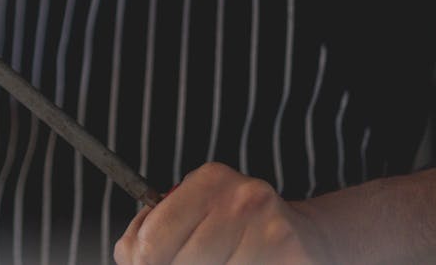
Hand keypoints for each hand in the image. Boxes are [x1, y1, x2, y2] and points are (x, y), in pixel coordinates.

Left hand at [115, 162, 332, 264]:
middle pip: (178, 263)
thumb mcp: (193, 210)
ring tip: (221, 259)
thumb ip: (153, 228)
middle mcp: (242, 199)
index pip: (151, 239)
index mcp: (210, 180)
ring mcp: (270, 231)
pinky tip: (240, 262)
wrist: (304, 237)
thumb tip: (130, 255)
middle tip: (190, 260)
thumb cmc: (234, 227)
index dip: (142, 261)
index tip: (145, 263)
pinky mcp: (291, 256)